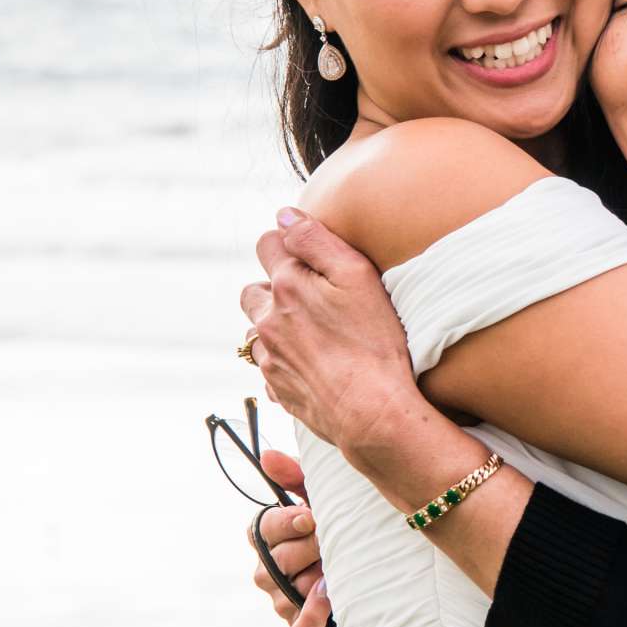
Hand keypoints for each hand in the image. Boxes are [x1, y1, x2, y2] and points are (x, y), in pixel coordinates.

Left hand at [240, 212, 416, 458]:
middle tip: (310, 297)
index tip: (310, 255)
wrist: (371, 411)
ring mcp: (269, 358)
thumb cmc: (373, 342)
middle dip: (274, 287)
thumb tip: (284, 216)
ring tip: (311, 334)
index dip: (288, 243)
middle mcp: (268, 320)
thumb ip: (316, 240)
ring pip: (258, 331)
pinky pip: (269, 368)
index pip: (267, 244)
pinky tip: (314, 365)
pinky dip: (284, 361)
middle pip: (253, 290)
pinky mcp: (278, 390)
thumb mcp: (356, 276)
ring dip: (276, 327)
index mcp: (286, 286)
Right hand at [248, 449, 332, 626]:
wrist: (380, 565)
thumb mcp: (325, 498)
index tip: (311, 516)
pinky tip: (330, 603)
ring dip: (316, 580)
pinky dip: (312, 620)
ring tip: (338, 570)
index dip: (284, 523)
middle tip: (332, 542)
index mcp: (272, 537)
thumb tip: (267, 456)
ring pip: (287, 593)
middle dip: (310, 549)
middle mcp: (270, 570)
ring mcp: (283, 601)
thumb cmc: (345, 527)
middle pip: (276, 561)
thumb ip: (296, 477)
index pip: (262, 529)